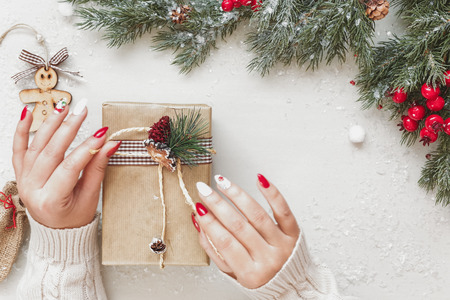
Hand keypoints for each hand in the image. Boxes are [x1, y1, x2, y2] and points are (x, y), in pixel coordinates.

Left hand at [12, 102, 119, 228]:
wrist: (56, 229)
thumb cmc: (73, 217)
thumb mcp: (90, 196)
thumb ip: (97, 168)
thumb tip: (109, 144)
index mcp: (50, 200)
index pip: (70, 167)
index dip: (87, 148)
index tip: (102, 133)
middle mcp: (32, 189)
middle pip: (51, 153)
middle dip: (68, 128)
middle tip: (82, 111)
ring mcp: (23, 180)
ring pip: (35, 147)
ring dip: (49, 124)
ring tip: (63, 108)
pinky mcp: (21, 173)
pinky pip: (17, 149)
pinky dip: (21, 131)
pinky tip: (28, 114)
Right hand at [192, 174, 299, 288]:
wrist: (292, 282)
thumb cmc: (259, 276)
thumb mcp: (232, 271)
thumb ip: (213, 249)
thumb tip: (199, 222)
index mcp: (250, 273)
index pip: (225, 243)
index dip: (210, 223)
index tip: (198, 207)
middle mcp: (268, 259)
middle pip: (238, 226)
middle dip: (217, 205)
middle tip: (204, 190)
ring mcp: (282, 244)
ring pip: (257, 215)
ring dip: (237, 195)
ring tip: (222, 182)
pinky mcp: (294, 232)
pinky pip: (282, 210)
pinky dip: (271, 193)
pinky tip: (259, 179)